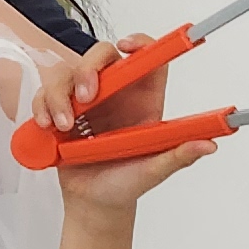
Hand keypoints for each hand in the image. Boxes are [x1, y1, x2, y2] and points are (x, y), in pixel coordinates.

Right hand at [36, 40, 209, 208]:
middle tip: (85, 98)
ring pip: (67, 73)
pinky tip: (47, 128)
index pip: (147, 59)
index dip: (140, 44)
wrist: (93, 204)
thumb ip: (177, 156)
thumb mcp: (153, 171)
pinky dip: (41, 107)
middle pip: (101, 56)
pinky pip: (45, 93)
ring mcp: (85, 101)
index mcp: (143, 102)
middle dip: (88, 69)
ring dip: (59, 96)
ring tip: (63, 127)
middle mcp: (114, 95)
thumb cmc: (125, 185)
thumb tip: (207, 145)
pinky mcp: (60, 110)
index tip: (127, 47)